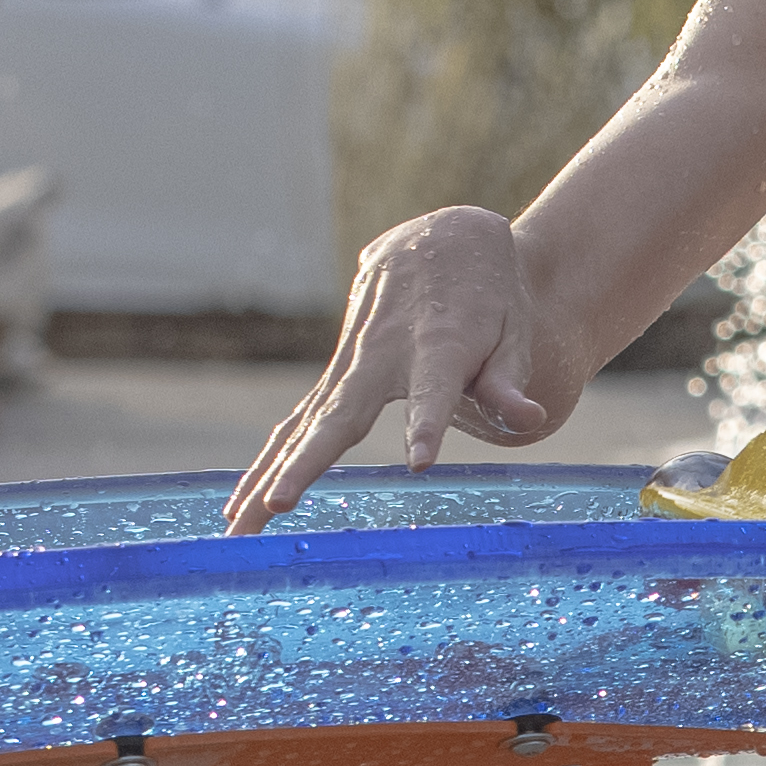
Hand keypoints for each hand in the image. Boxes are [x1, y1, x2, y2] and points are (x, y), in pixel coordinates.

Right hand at [231, 207, 582, 520]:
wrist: (443, 237)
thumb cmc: (490, 297)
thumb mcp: (513, 332)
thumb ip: (510, 381)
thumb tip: (530, 418)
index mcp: (439, 346)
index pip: (434, 391)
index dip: (427, 423)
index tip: (420, 460)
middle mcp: (382, 352)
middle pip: (340, 414)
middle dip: (306, 462)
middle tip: (276, 506)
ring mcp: (350, 360)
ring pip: (303, 423)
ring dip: (266, 473)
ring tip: (235, 527)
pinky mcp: (335, 370)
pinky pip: (297, 420)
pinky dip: (269, 460)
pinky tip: (240, 503)